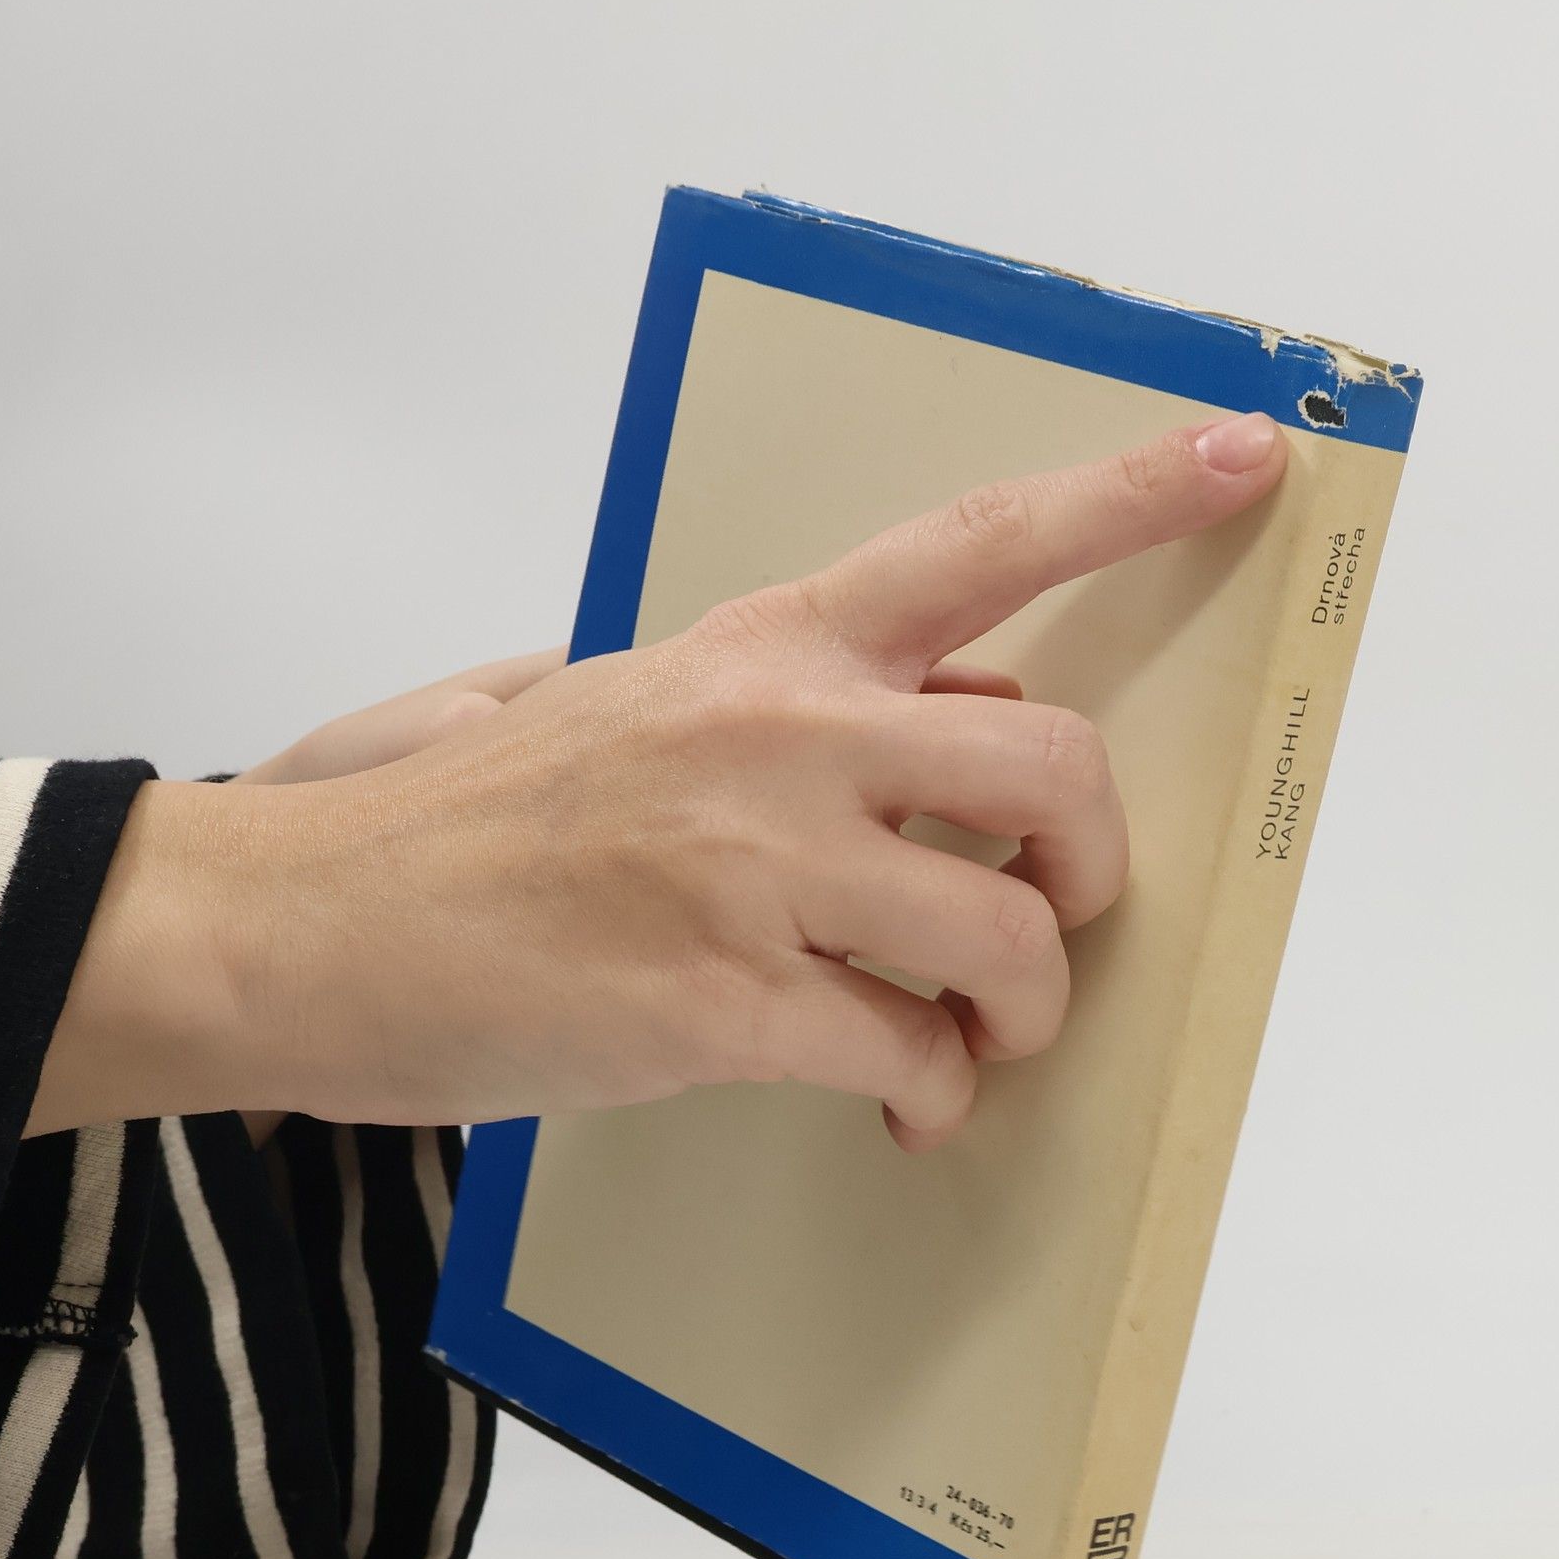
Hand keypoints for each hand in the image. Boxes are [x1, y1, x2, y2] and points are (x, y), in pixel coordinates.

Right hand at [31, 413, 1285, 1146]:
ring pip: (1004, 932)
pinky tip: (901, 1102)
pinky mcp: (720, 1000)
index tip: (1246, 456)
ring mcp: (752, 865)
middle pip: (1049, 763)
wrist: (312, 920)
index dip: (1130, 496)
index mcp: (761, 648)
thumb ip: (801, 708)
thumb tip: (950, 724)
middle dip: (1093, 862)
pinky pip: (909, 1052)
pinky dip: (933, 1093)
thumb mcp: (643, 709)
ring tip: (975, 1037)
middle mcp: (775, 732)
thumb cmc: (477, 822)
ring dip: (1024, 1005)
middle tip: (1055, 912)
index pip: (978, 544)